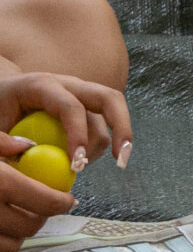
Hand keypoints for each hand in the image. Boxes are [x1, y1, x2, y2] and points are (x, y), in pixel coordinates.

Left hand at [0, 70, 132, 251]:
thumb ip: (2, 141)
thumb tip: (29, 150)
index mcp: (41, 85)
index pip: (71, 106)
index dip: (78, 134)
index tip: (77, 165)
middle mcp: (67, 84)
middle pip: (109, 98)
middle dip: (122, 128)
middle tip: (120, 159)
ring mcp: (79, 93)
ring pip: (108, 116)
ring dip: (103, 144)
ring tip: (78, 167)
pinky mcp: (84, 106)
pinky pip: (101, 124)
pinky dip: (98, 144)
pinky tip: (81, 160)